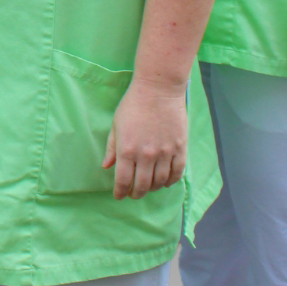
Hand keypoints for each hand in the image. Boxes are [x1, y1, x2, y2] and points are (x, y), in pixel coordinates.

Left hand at [103, 79, 186, 199]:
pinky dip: (170, 181)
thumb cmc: (133, 105)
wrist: (158, 90)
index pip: (123, 181)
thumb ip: (111, 148)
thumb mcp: (116, 125)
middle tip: (133, 194)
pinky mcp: (180, 149)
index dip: (120, 192)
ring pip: (160, 182)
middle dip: (136, 194)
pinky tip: (165, 182)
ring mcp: (165, 153)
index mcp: (127, 150)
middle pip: (142, 186)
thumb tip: (106, 166)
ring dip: (153, 189)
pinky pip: (177, 173)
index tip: (119, 196)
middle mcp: (146, 155)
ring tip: (148, 188)